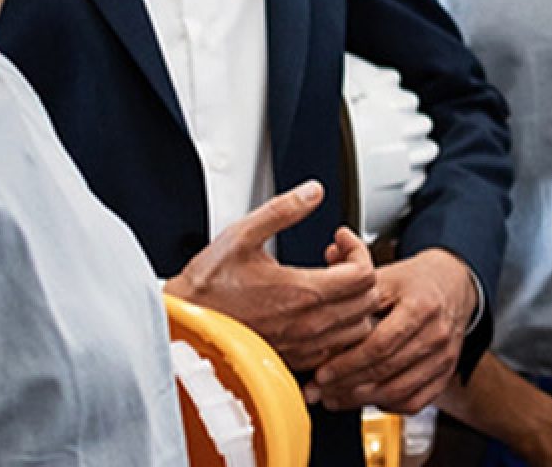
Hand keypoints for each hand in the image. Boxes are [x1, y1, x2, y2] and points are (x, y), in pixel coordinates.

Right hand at [166, 181, 379, 372]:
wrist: (183, 325)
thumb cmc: (207, 286)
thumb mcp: (241, 234)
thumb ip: (282, 210)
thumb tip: (312, 192)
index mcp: (302, 292)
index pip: (364, 275)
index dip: (359, 250)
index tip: (339, 240)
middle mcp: (308, 324)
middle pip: (368, 302)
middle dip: (360, 273)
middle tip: (337, 258)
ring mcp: (303, 346)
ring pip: (358, 330)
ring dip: (354, 303)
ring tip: (331, 283)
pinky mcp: (295, 360)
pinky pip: (337, 350)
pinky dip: (340, 329)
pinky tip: (319, 310)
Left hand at [311, 248, 477, 412]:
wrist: (454, 287)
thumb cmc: (415, 282)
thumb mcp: (386, 274)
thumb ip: (354, 274)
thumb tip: (330, 250)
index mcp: (421, 307)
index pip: (381, 345)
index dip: (348, 363)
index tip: (321, 372)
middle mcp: (437, 334)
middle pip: (387, 370)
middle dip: (347, 385)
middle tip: (320, 389)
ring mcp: (444, 357)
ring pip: (400, 391)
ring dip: (362, 400)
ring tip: (335, 398)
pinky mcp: (445, 373)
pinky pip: (416, 401)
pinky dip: (388, 405)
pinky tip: (366, 398)